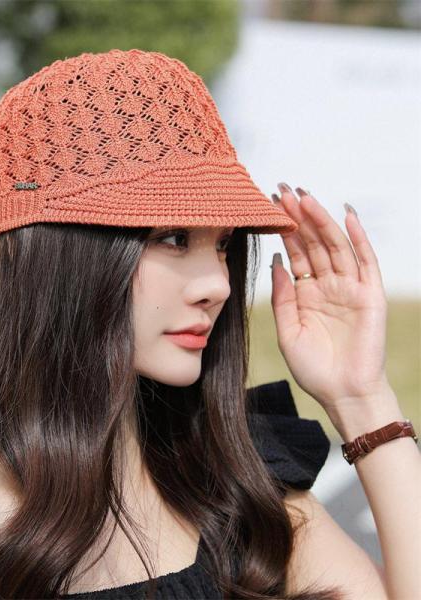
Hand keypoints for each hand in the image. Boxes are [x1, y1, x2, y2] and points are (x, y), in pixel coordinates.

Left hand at [269, 183, 390, 413]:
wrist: (342, 393)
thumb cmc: (314, 367)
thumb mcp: (288, 330)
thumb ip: (282, 297)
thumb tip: (276, 263)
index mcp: (306, 293)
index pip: (294, 254)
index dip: (283, 231)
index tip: (268, 207)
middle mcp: (328, 285)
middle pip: (312, 243)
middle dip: (299, 217)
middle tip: (283, 190)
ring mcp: (350, 288)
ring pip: (335, 246)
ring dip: (321, 221)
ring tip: (305, 196)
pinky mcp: (370, 295)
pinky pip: (365, 262)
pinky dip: (358, 238)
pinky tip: (346, 215)